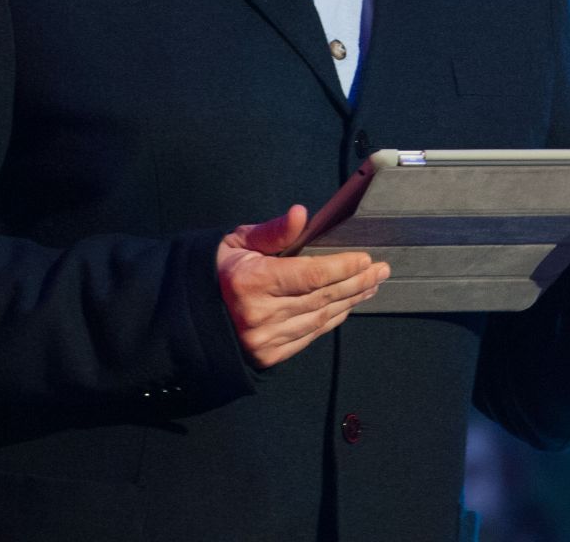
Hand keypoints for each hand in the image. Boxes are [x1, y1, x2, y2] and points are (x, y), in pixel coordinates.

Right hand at [216, 205, 388, 367]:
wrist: (188, 313)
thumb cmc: (217, 270)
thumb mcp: (238, 241)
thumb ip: (273, 231)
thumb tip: (301, 213)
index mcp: (252, 282)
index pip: (312, 275)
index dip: (344, 267)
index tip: (366, 259)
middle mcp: (259, 314)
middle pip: (322, 297)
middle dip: (357, 282)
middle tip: (382, 271)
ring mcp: (263, 340)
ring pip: (320, 319)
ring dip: (350, 301)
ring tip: (371, 286)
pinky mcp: (268, 356)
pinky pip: (309, 337)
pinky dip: (331, 321)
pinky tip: (346, 307)